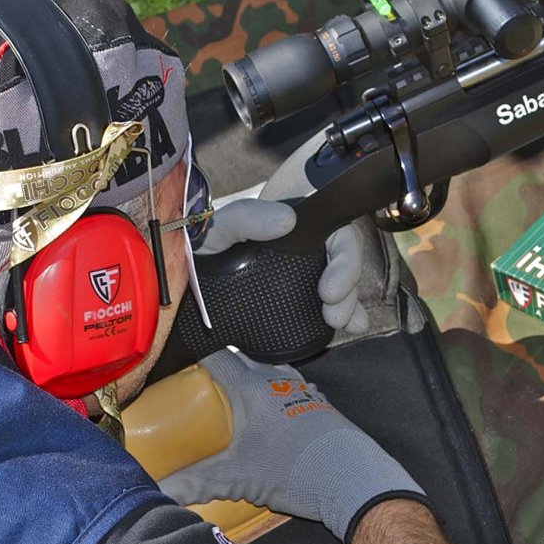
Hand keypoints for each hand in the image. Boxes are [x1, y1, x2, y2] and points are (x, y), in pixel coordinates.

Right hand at [157, 348, 425, 542]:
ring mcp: (304, 391)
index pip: (218, 357)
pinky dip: (276, 399)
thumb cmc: (293, 471)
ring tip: (236, 408)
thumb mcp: (237, 479)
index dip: (197, 361)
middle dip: (223, 375)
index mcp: (252, 387)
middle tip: (204, 395)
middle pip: (244, 364)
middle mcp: (278, 379)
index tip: (182, 374)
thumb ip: (195, 483)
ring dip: (253, 385)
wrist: (354, 480)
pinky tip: (271, 425)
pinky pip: (291, 391)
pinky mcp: (321, 407)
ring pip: (270, 375)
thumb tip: (157, 491)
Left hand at [194, 197, 369, 334]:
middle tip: (333, 315)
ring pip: (342, 287)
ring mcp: (306, 275)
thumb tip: (287, 220)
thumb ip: (247, 217)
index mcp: (299, 227)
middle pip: (345, 266)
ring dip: (348, 306)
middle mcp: (310, 249)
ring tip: (338, 324)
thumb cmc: (210, 236)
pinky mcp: (299, 299)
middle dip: (347, 293)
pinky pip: (330, 304)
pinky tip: (352, 327)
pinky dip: (347, 315)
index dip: (345, 263)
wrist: (192, 265)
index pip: (338, 238)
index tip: (329, 290)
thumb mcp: (222, 223)